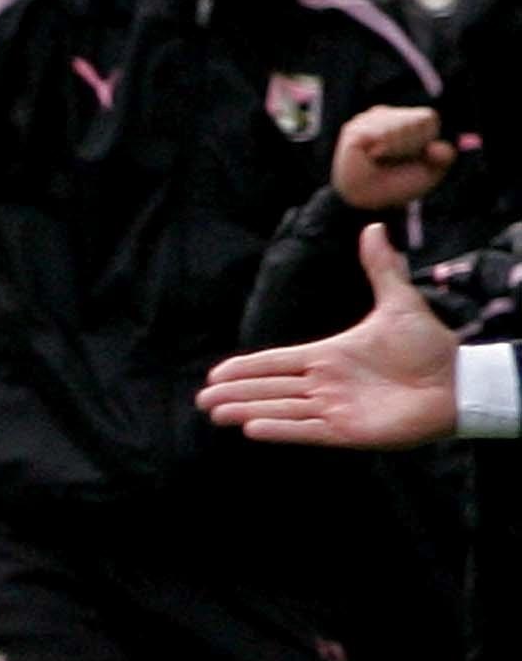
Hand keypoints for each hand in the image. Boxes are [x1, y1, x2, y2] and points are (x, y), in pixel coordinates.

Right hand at [197, 224, 461, 449]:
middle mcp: (325, 384)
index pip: (278, 362)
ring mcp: (334, 409)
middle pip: (270, 388)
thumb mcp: (399, 302)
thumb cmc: (428, 345)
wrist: (457, 383)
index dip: (247, 368)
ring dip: (248, 411)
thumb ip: (381, 268)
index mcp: (329, 356)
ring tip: (217, 413)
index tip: (216, 373)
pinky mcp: (347, 431)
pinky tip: (252, 429)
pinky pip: (306, 430)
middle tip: (203, 399)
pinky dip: (280, 429)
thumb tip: (373, 228)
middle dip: (236, 393)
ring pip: (281, 409)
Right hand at [332, 104, 451, 211]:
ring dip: (394, 150)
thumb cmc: (398, 185)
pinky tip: (370, 157)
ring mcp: (368, 120)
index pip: (427, 117)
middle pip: (412, 122)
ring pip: (396, 127)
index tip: (411, 156)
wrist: (369, 203)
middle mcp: (387, 114)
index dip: (424, 140)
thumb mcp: (431, 172)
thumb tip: (434, 148)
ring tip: (380, 160)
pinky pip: (378, 134)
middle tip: (393, 161)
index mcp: (407, 119)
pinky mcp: (353, 131)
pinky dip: (380, 150)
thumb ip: (444, 157)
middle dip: (408, 147)